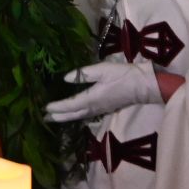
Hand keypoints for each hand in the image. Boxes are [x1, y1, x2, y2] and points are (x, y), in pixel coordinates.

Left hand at [44, 59, 162, 122]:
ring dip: (66, 117)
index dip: (57, 107)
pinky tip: (73, 114)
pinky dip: (76, 115)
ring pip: (79, 115)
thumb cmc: (123, 75)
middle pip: (73, 114)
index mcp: (91, 98)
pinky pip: (86, 114)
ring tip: (54, 118)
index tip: (45, 108)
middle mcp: (94, 107)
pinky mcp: (105, 108)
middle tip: (45, 118)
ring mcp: (100, 109)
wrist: (143, 86)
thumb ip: (83, 75)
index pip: (70, 105)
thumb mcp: (102, 70)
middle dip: (58, 116)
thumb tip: (66, 78)